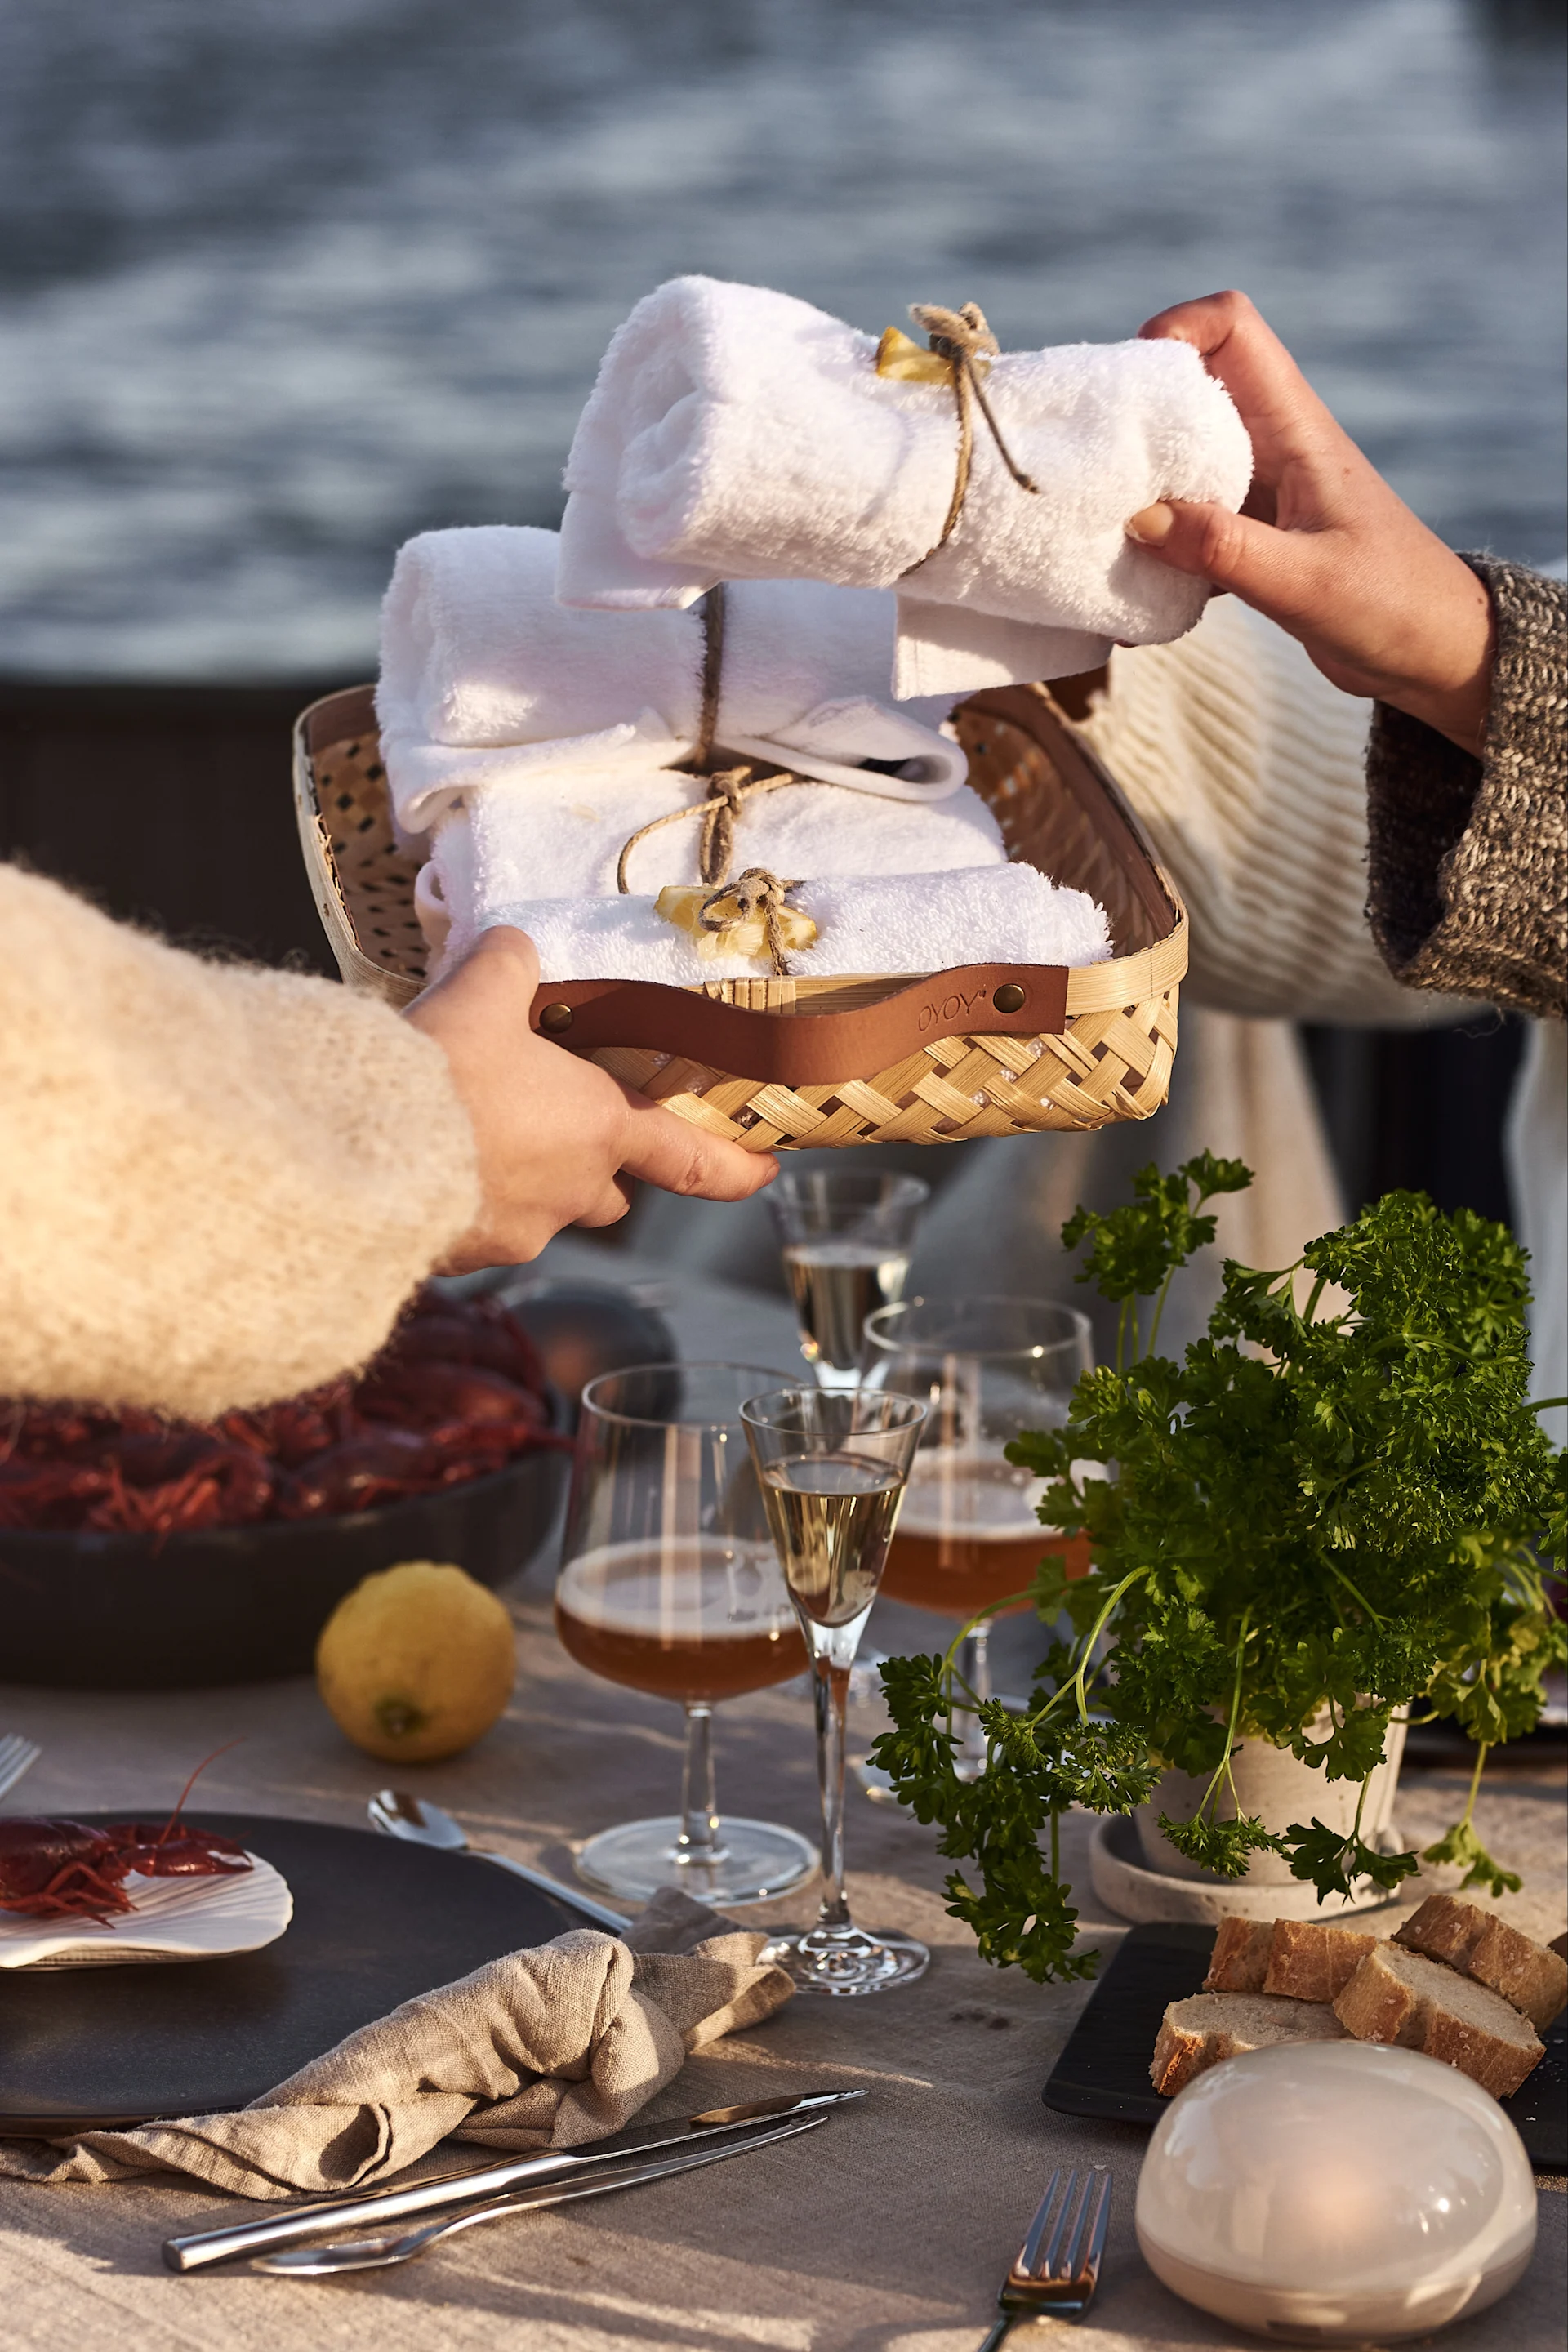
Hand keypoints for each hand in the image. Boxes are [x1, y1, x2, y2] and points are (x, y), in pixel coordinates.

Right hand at [406, 927, 776, 1269]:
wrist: (357, 1148)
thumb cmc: (441, 1071)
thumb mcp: (481, 991)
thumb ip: (511, 966)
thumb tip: (514, 949)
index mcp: (600, 1130)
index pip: (690, 1159)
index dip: (733, 1167)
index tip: (763, 1171)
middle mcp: (570, 1193)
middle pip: (609, 1191)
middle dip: (597, 1167)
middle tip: (560, 1125)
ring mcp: (514, 1233)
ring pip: (541, 1212)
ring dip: (524, 1181)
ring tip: (473, 1135)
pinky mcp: (458, 1257)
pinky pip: (477, 1229)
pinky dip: (464, 1201)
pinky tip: (424, 1164)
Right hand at [1126, 291, 1494, 755]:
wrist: (1435, 652)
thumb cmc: (1392, 604)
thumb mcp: (1304, 582)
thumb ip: (1222, 550)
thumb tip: (1140, 518)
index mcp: (1296, 427)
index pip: (1233, 327)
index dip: (1177, 330)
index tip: (1130, 386)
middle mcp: (1273, 444)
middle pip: (1188, 386)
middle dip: (1133, 414)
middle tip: (1090, 468)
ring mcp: (1259, 490)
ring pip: (1179, 457)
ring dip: (1136, 489)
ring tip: (1097, 534)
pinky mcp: (1250, 536)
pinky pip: (1185, 524)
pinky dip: (1156, 554)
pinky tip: (1134, 600)